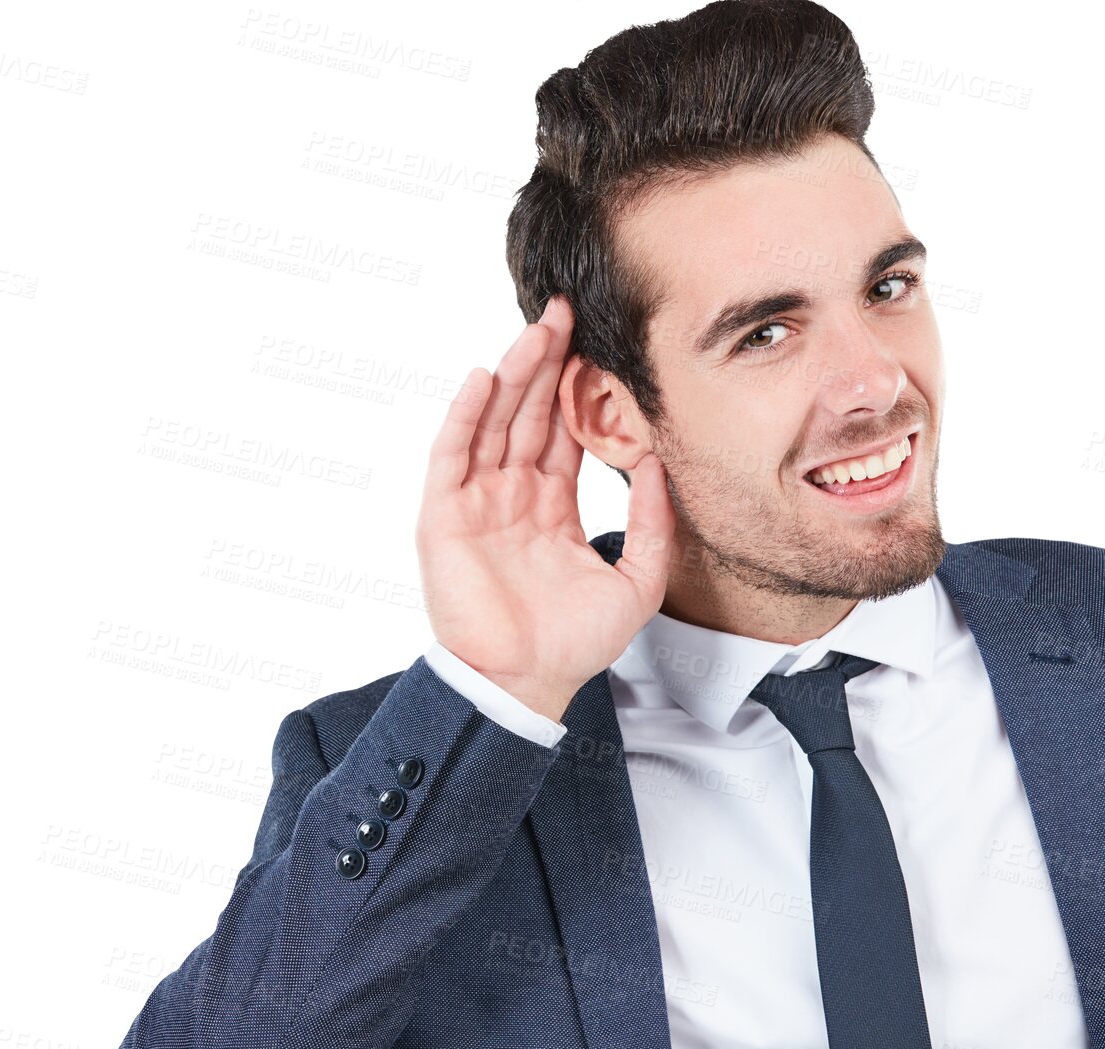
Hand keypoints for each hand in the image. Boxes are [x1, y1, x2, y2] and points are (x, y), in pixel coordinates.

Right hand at [416, 295, 674, 722]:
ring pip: (493, 422)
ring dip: (511, 374)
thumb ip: (652, 524)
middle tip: (566, 310)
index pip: (563, 432)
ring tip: (537, 328)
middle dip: (546, 362)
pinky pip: (451, 455)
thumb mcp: (638, 581)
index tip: (598, 345)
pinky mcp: (445, 517)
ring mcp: (476, 502)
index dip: (577, 390)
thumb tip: (659, 464)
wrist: (527, 683)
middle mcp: (512, 495)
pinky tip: (483, 379)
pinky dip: (464, 415)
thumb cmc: (576, 643)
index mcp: (551, 506)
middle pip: (527, 413)